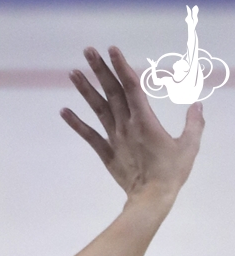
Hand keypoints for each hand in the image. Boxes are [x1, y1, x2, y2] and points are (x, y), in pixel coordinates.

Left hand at [61, 46, 204, 201]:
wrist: (151, 198)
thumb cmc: (171, 172)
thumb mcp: (189, 146)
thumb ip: (193, 124)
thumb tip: (198, 106)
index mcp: (145, 121)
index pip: (132, 87)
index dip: (122, 67)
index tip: (112, 51)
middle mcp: (126, 125)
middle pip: (112, 92)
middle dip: (100, 70)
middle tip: (88, 51)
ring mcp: (114, 138)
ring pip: (98, 109)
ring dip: (85, 90)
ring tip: (73, 72)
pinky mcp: (106, 152)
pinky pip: (89, 135)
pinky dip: (76, 123)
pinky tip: (64, 111)